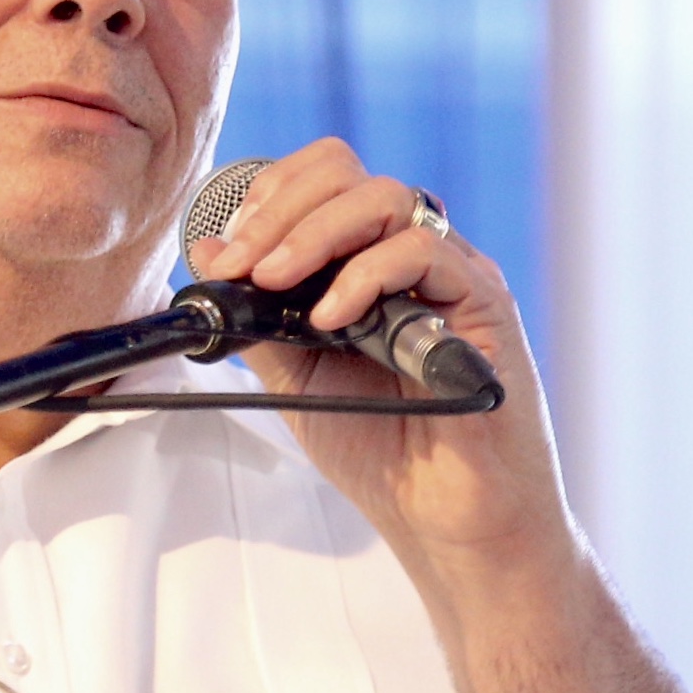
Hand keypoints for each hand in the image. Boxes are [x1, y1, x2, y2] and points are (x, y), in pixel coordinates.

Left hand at [188, 139, 576, 589]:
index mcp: (368, 260)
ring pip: (386, 197)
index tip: (227, 252)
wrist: (446, 519)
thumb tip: (209, 255)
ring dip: (313, 232)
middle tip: (241, 263)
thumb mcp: (297, 377)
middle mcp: (411, 255)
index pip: (321, 182)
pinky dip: (366, 276)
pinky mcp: (484, 303)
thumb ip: (260, 319)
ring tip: (275, 281)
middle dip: (278, 209)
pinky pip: (425, 252)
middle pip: (347, 174)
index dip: (267, 199)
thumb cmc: (383, 448)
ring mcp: (450, 274)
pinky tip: (333, 320)